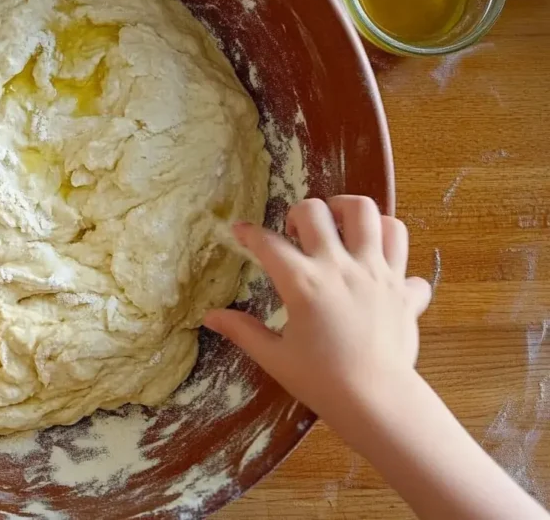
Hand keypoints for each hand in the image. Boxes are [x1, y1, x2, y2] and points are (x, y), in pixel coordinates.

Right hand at [204, 196, 431, 424]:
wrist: (377, 402)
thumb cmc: (321, 381)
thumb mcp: (274, 357)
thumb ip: (243, 331)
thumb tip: (210, 317)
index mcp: (303, 283)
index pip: (267, 243)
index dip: (248, 233)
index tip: (239, 230)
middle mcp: (340, 266)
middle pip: (316, 211)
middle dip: (300, 212)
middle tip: (297, 232)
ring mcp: (376, 272)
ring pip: (368, 212)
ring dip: (349, 210)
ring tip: (339, 224)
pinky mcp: (402, 285)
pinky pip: (402, 244)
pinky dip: (390, 241)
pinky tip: (377, 254)